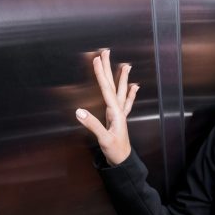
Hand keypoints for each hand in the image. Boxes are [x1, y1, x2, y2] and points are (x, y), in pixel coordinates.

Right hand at [75, 49, 138, 165]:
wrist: (123, 162)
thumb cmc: (115, 151)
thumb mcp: (103, 138)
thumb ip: (92, 125)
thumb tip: (79, 111)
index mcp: (115, 112)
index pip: (106, 88)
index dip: (100, 73)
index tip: (96, 59)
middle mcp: (119, 110)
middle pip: (114, 85)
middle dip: (109, 68)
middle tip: (107, 52)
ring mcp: (120, 114)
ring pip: (122, 91)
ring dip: (123, 78)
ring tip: (126, 65)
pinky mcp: (120, 119)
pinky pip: (126, 103)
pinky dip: (131, 93)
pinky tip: (135, 87)